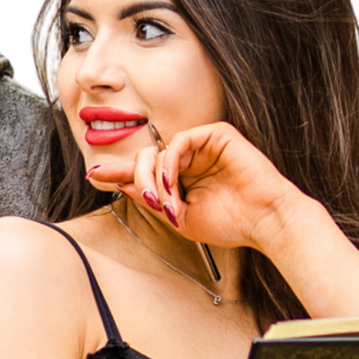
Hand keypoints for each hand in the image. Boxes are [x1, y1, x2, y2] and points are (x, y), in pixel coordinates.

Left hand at [84, 120, 318, 256]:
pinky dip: (170, 163)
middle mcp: (190, 159)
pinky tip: (172, 182)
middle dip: (138, 179)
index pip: (145, 170)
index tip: (94, 175)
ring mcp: (203, 145)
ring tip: (166, 201)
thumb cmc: (230, 223)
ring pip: (159, 150)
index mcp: (183, 177)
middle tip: (146, 199)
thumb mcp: (180, 218)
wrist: (264, 221)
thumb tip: (122, 184)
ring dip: (155, 178)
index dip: (118, 172)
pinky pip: (179, 141)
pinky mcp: (216, 134)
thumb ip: (152, 200)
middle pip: (146, 158)